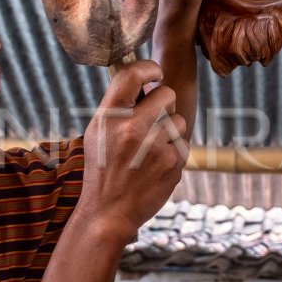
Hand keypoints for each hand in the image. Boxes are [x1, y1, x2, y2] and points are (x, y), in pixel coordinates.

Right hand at [78, 60, 187, 236]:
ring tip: (151, 148)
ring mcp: (155, 145)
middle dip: (163, 103)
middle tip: (152, 118)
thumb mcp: (98, 133)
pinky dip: (173, 150)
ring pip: (178, 119)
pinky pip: (183, 141)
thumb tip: (144, 81)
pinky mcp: (173, 161)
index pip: (132, 74)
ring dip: (170, 129)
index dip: (148, 68)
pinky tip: (156, 164)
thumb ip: (118, 106)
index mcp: (109, 117)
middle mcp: (132, 128)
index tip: (154, 73)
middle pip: (166, 94)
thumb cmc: (103, 169)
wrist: (108, 212)